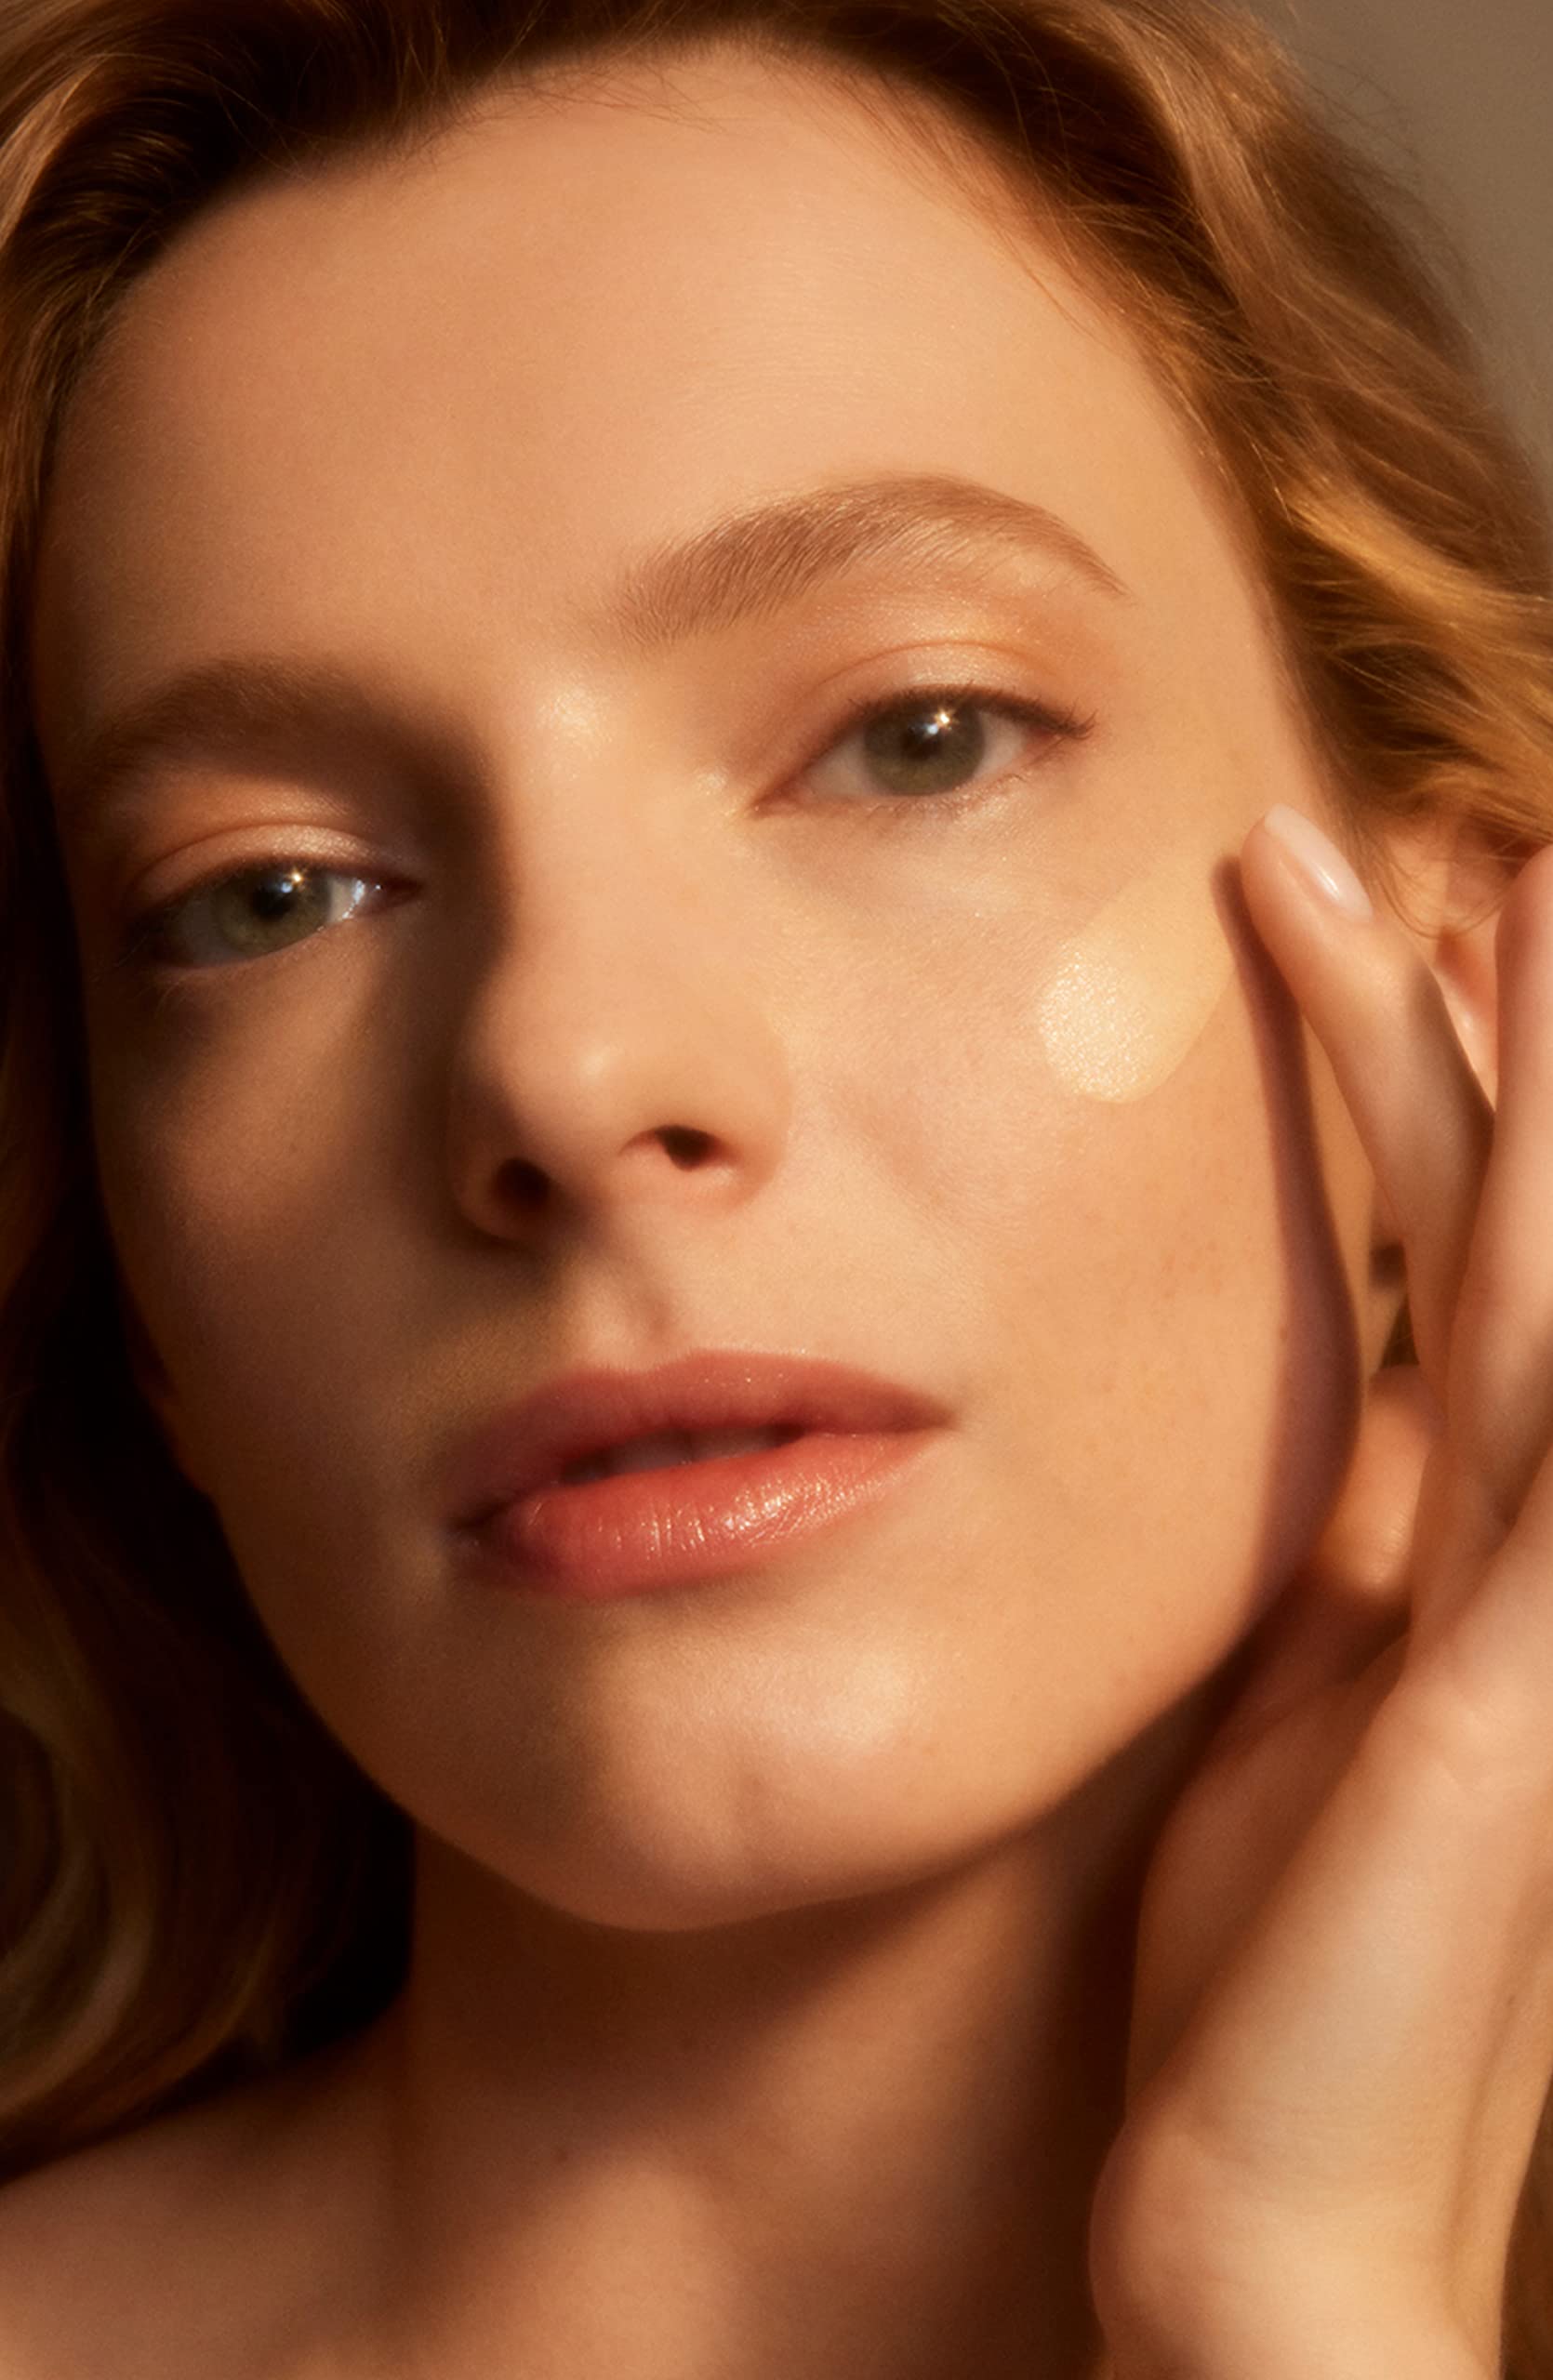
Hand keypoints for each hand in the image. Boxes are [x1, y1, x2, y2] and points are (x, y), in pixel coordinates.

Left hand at [1087, 812, 1552, 2378]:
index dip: (1445, 1088)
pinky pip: (1536, 1424)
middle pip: (1529, 1237)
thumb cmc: (1253, 1985)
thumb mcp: (1284, 1720)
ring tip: (1505, 876)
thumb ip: (1322, 1564)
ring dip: (1534, 1082)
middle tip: (1468, 834)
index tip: (1395, 919)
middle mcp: (1538, 1557)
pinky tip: (1527, 1133)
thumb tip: (1310, 1421)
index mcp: (1470, 1554)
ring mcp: (1547, 1618)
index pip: (1469, 1268)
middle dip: (1500, 1033)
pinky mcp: (1511, 1697)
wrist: (1269, 2230)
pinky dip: (1541, 1248)